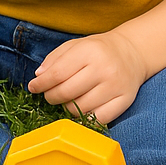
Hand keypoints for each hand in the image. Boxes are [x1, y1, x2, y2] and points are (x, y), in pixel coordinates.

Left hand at [28, 31, 147, 123]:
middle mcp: (104, 69)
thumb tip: (38, 77)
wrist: (132, 53)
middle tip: (49, 95)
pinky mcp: (125, 101)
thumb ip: (54, 59)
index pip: (57, 74)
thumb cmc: (98, 50)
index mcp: (89, 51)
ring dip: (67, 108)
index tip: (33, 88)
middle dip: (51, 97)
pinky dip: (85, 118)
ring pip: (80, 109)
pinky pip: (98, 119)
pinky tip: (81, 109)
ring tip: (67, 99)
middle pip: (67, 93)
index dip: (41, 84)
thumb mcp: (75, 45)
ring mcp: (116, 87)